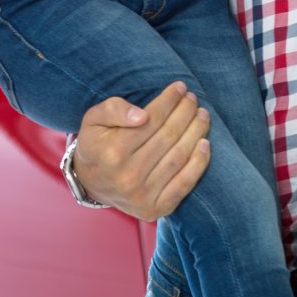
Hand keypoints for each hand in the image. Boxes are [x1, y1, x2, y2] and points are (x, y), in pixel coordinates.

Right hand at [73, 82, 210, 219]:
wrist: (91, 184)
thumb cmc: (96, 145)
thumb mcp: (93, 119)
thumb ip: (114, 110)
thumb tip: (142, 116)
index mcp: (113, 152)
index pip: (151, 120)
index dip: (168, 101)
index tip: (179, 87)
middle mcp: (128, 176)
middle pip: (168, 137)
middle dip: (185, 113)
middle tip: (192, 99)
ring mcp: (143, 195)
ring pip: (179, 157)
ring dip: (196, 132)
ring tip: (202, 116)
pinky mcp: (156, 208)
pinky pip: (184, 183)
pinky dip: (199, 163)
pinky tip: (205, 144)